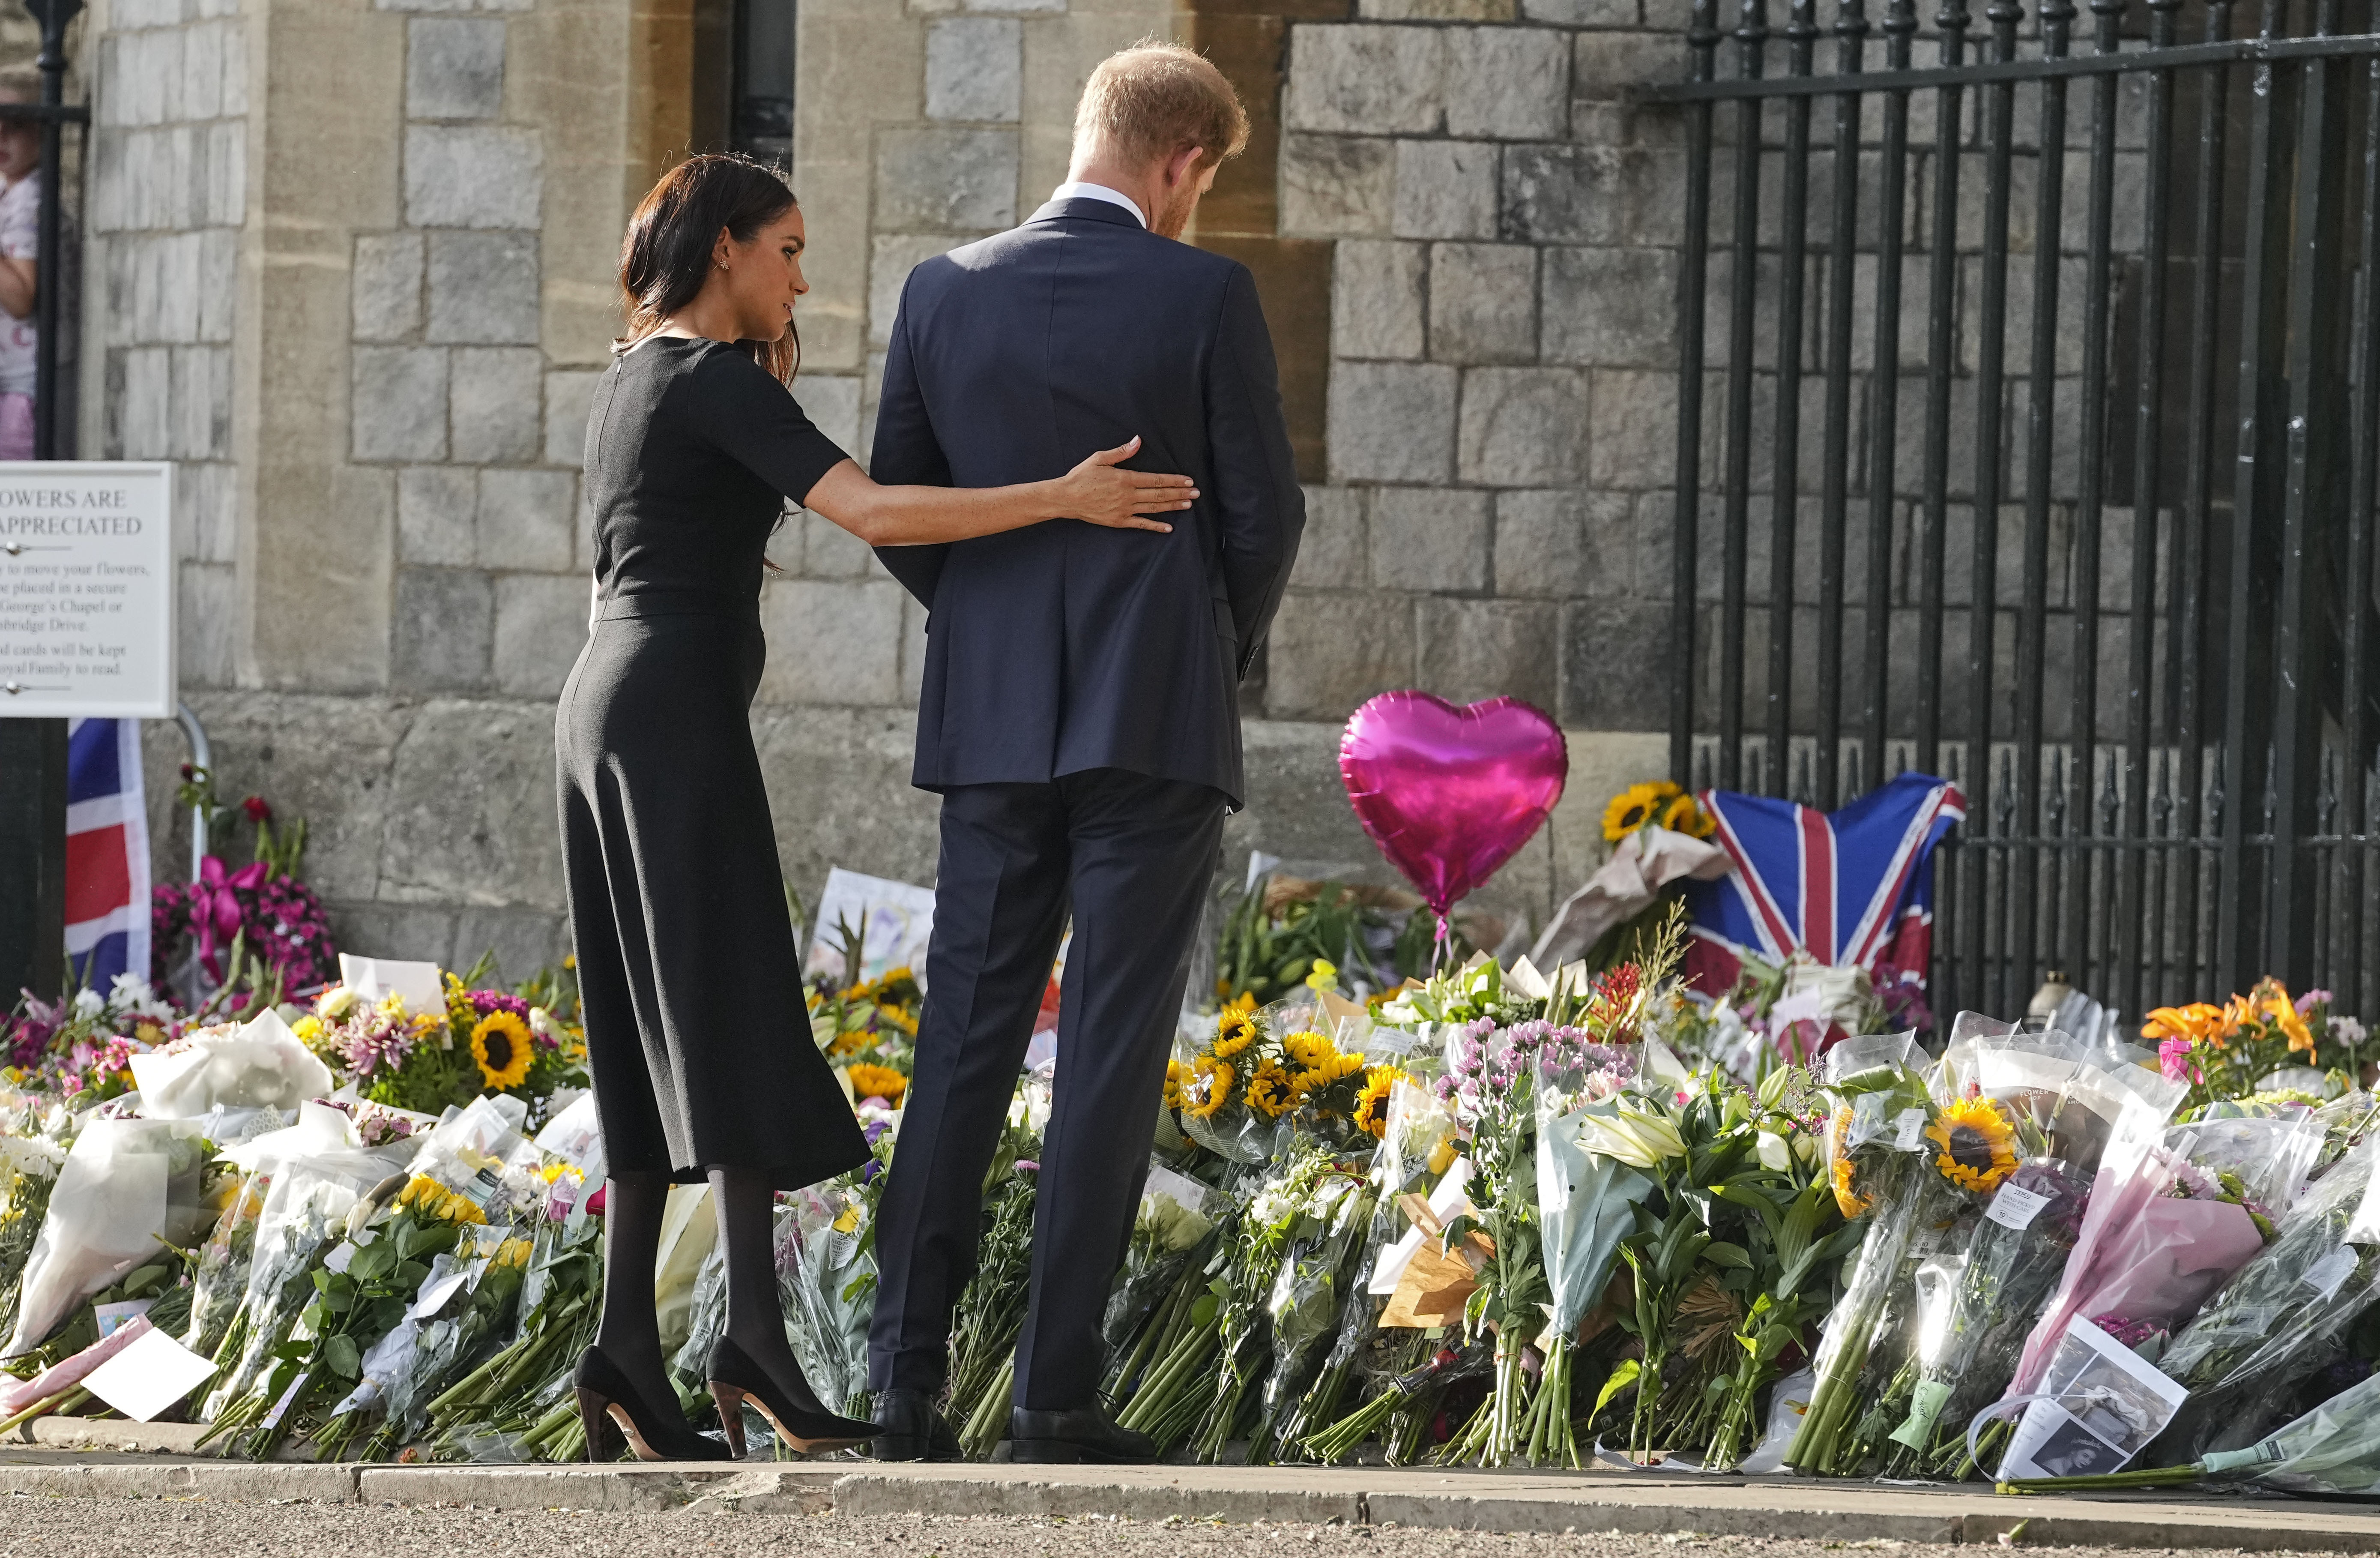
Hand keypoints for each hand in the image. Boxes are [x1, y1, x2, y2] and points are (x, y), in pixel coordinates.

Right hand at [1052, 437, 1194, 531]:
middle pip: (1160, 494)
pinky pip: (1141, 524)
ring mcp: (1125, 510)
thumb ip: (1122, 452)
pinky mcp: (1119, 521)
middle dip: (1180, 493)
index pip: (1156, 479)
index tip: (1188, 481)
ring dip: (1173, 506)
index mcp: (1126, 478)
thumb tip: (1138, 440)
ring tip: (1188, 505)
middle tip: (1196, 494)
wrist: (1066, 498)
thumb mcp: (1100, 458)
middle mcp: (1128, 495)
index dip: (1174, 480)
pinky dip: (1156, 526)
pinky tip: (1169, 527)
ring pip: (1154, 508)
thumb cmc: (1081, 476)